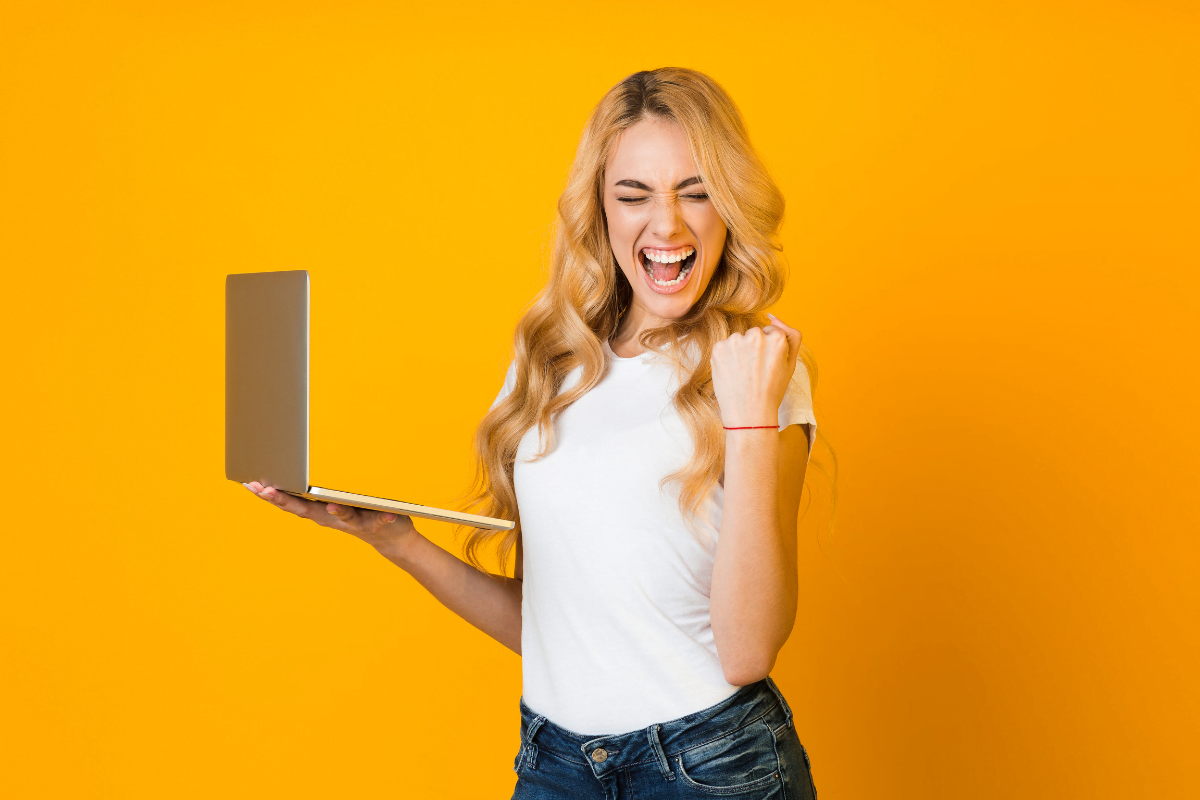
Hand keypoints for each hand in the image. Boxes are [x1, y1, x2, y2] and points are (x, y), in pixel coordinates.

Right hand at [242, 481, 416, 556]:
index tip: (249, 483)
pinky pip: (378, 520)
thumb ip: (317, 489)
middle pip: (305, 510)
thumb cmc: (358, 513)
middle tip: (264, 490)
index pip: (290, 502)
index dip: (269, 494)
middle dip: (283, 500)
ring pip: (342, 516)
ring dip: (336, 511)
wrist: (389, 537)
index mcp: (319, 510)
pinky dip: (381, 517)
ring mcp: (352, 522)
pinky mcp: (375, 523)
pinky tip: (387, 513)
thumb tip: (299, 465)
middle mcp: (330, 517)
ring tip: (330, 504)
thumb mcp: (332, 501)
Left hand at [710, 313, 801, 427]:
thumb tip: (773, 317)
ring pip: (738, 340)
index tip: (767, 366)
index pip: (771, 333)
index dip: (768, 351)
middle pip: (754, 335)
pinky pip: (724, 347)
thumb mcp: (791, 363)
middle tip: (755, 372)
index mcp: (776, 338)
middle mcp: (755, 336)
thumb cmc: (772, 390)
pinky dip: (726, 358)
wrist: (749, 413)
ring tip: (743, 375)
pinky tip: (732, 373)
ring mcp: (735, 341)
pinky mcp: (718, 348)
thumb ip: (791, 335)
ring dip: (739, 352)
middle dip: (754, 349)